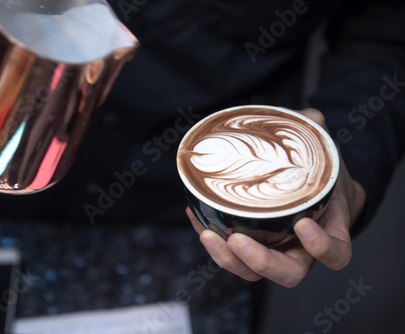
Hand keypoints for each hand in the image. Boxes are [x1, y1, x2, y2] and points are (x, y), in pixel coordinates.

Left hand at [188, 108, 365, 287]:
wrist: (313, 192)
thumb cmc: (320, 177)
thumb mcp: (323, 155)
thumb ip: (315, 133)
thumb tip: (306, 116)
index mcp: (329, 230)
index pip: (336, 253)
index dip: (322, 247)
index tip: (303, 224)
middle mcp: (302, 250)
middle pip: (289, 274)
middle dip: (262, 262)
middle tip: (239, 239)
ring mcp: (275, 252)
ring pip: (254, 272)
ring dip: (229, 259)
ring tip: (208, 234)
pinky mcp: (250, 247)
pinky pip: (231, 255)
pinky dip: (213, 241)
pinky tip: (196, 216)